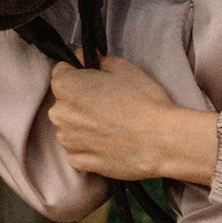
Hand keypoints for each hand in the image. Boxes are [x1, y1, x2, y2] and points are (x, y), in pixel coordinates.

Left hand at [46, 54, 219, 186]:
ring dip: (85, 125)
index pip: (62, 71)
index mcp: (66, 85)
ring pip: (71, 127)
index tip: (97, 80)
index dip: (81, 73)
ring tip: (113, 126)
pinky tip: (111, 143)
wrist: (161, 141)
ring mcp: (68, 140)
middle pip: (65, 101)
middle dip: (81, 101)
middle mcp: (59, 113)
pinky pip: (78, 150)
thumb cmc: (145, 103)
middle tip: (110, 104)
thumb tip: (90, 62)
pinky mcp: (79, 161)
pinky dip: (90, 147)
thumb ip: (98, 61)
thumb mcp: (124, 67)